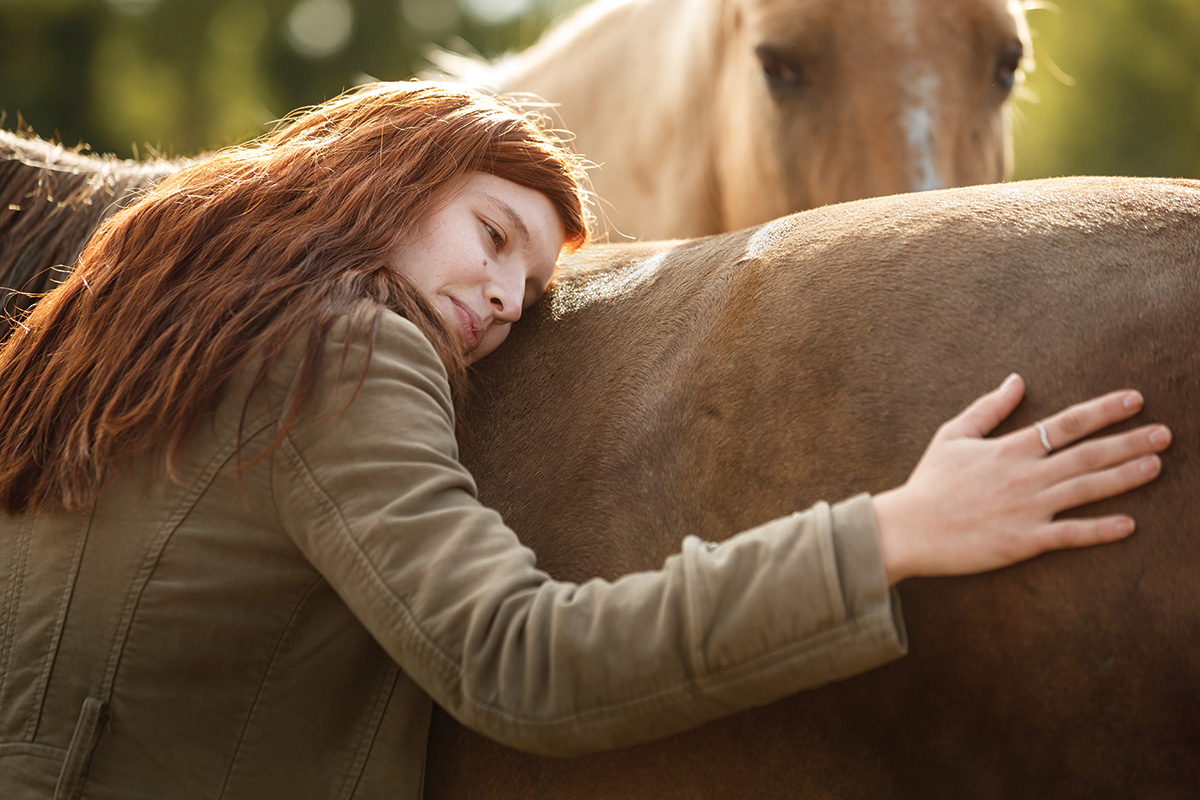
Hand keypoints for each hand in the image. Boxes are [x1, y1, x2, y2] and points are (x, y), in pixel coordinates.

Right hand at [872, 373, 1171, 584]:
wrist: (908, 529)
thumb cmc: (929, 483)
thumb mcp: (952, 435)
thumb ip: (988, 408)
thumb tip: (1016, 381)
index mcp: (1010, 448)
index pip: (1066, 423)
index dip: (1103, 410)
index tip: (1135, 399)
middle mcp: (1025, 476)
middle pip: (1087, 454)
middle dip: (1130, 441)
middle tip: (1166, 433)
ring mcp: (1027, 509)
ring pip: (1087, 489)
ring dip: (1125, 476)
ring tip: (1158, 465)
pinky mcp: (1024, 540)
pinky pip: (1070, 534)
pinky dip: (1101, 530)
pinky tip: (1129, 525)